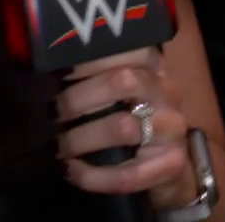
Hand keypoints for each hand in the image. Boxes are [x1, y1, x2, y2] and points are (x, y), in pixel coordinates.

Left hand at [55, 49, 198, 207]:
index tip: (60, 71)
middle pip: (123, 81)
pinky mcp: (169, 165)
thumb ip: (100, 73)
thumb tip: (53, 67)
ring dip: (81, 138)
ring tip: (57, 145)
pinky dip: (92, 175)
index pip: (130, 48)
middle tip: (53, 111)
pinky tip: (70, 170)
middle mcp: (167, 93)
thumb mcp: (126, 88)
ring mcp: (171, 129)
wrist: (170, 163)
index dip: (92, 58)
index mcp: (155, 67)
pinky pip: (126, 174)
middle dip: (79, 98)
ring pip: (122, 127)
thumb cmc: (137, 117)